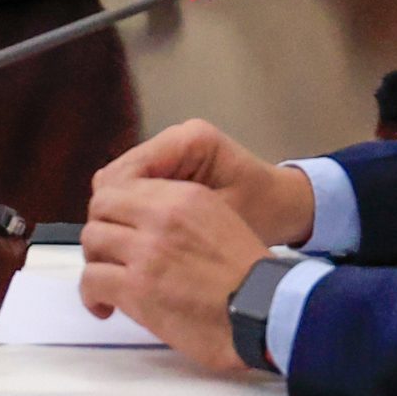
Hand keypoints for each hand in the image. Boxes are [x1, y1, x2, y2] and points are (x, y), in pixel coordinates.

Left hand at [79, 178, 270, 372]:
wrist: (263, 310)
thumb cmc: (247, 275)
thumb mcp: (220, 220)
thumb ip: (180, 214)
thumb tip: (142, 224)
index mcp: (185, 196)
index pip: (124, 186)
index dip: (113, 209)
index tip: (117, 229)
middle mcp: (163, 216)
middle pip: (102, 207)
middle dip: (100, 231)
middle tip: (108, 256)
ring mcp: (147, 251)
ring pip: (92, 241)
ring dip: (96, 263)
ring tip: (107, 283)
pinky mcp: (137, 287)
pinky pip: (92, 280)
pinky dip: (92, 296)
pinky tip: (105, 307)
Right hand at [93, 120, 315, 247]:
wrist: (286, 205)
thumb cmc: (261, 211)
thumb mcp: (217, 219)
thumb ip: (170, 219)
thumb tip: (118, 232)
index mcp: (189, 141)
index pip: (126, 172)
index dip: (112, 211)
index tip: (110, 248)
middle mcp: (176, 139)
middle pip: (116, 177)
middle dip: (110, 216)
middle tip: (112, 256)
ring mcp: (172, 152)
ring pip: (121, 186)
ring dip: (119, 218)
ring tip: (122, 254)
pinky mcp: (172, 167)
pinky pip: (136, 191)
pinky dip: (132, 215)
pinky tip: (137, 243)